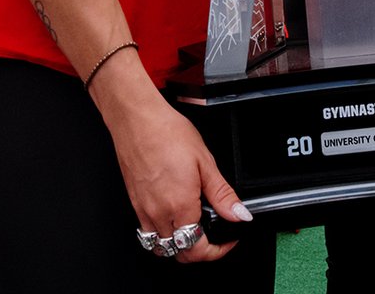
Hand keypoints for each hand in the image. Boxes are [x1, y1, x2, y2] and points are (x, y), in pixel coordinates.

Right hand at [111, 91, 249, 263]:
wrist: (138, 120)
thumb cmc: (167, 133)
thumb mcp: (204, 161)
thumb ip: (223, 194)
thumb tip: (239, 215)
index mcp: (180, 206)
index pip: (198, 250)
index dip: (218, 251)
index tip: (228, 239)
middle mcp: (159, 214)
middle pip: (180, 254)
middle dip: (201, 250)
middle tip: (215, 235)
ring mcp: (143, 211)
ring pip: (161, 247)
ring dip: (179, 245)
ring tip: (194, 227)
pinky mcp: (135, 204)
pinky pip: (148, 232)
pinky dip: (162, 234)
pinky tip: (173, 215)